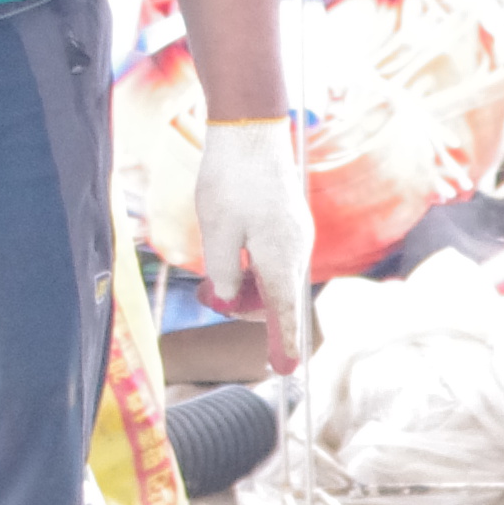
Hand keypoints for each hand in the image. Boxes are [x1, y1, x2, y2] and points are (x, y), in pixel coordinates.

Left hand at [194, 117, 313, 374]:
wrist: (251, 132)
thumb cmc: (231, 179)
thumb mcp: (216, 230)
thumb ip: (223, 272)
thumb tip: (228, 295)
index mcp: (280, 260)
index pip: (283, 314)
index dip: (280, 344)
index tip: (283, 371)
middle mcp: (295, 253)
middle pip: (275, 300)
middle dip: (244, 307)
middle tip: (208, 297)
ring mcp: (295, 238)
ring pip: (273, 280)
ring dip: (245, 285)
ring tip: (214, 273)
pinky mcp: (288, 226)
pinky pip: (274, 261)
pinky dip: (253, 268)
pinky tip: (232, 252)